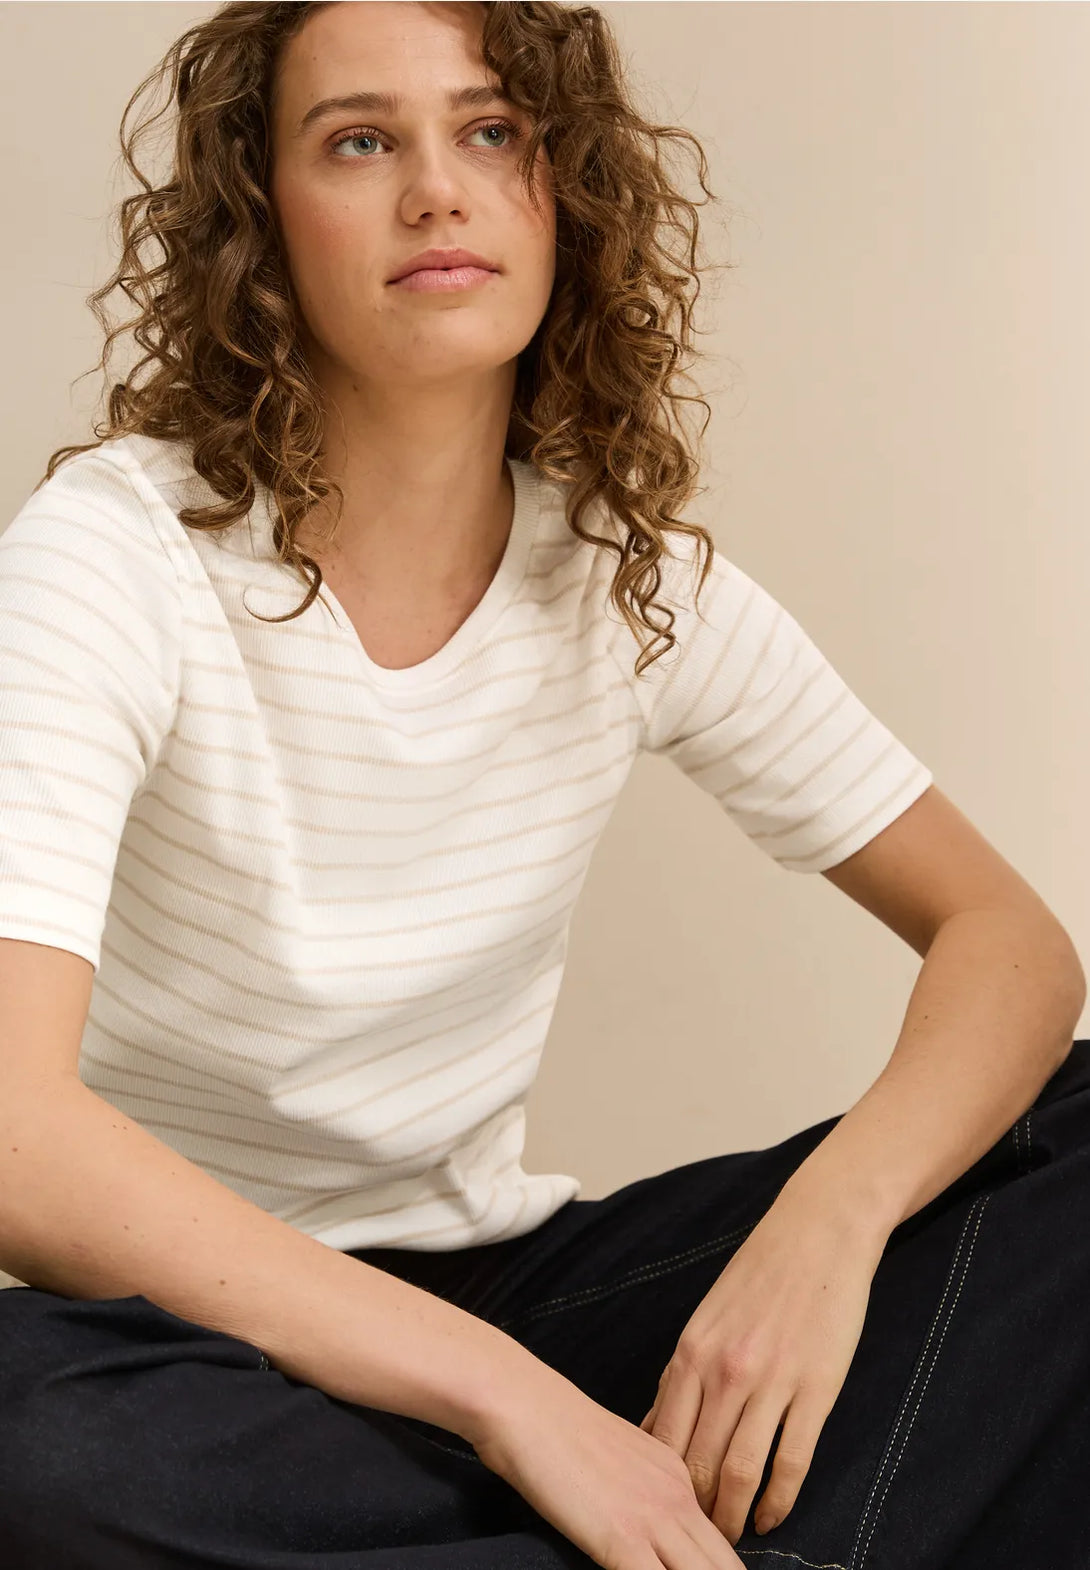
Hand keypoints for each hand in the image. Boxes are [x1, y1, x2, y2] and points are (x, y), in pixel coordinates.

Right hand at [472, 1358, 745, 1568]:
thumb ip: (640, 1490)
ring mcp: (655, 1520)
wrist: (527, 1406)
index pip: (720, 1543)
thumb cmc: (555, 1430)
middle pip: (727, 1566)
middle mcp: (678, 1497)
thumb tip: (643, 1527)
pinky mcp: (624, 1541)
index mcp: (677, 1475)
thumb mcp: (617, 1456)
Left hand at [638, 1197, 886, 1543]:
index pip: (663, 1439)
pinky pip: (792, 1460)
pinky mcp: (816, 1388)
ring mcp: (772, 1381)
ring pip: (742, 1472)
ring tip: (732, 1539)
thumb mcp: (705, 1319)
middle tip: (696, 1537)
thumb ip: (682, 1375)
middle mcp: (725, 1371)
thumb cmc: (758, 1276)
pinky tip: (773, 1517)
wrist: (817, 1233)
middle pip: (699, 1464)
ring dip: (734, 1515)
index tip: (661, 1510)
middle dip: (694, 1510)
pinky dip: (780, 1500)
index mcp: (692, 1352)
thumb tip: (653, 1430)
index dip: (661, 1486)